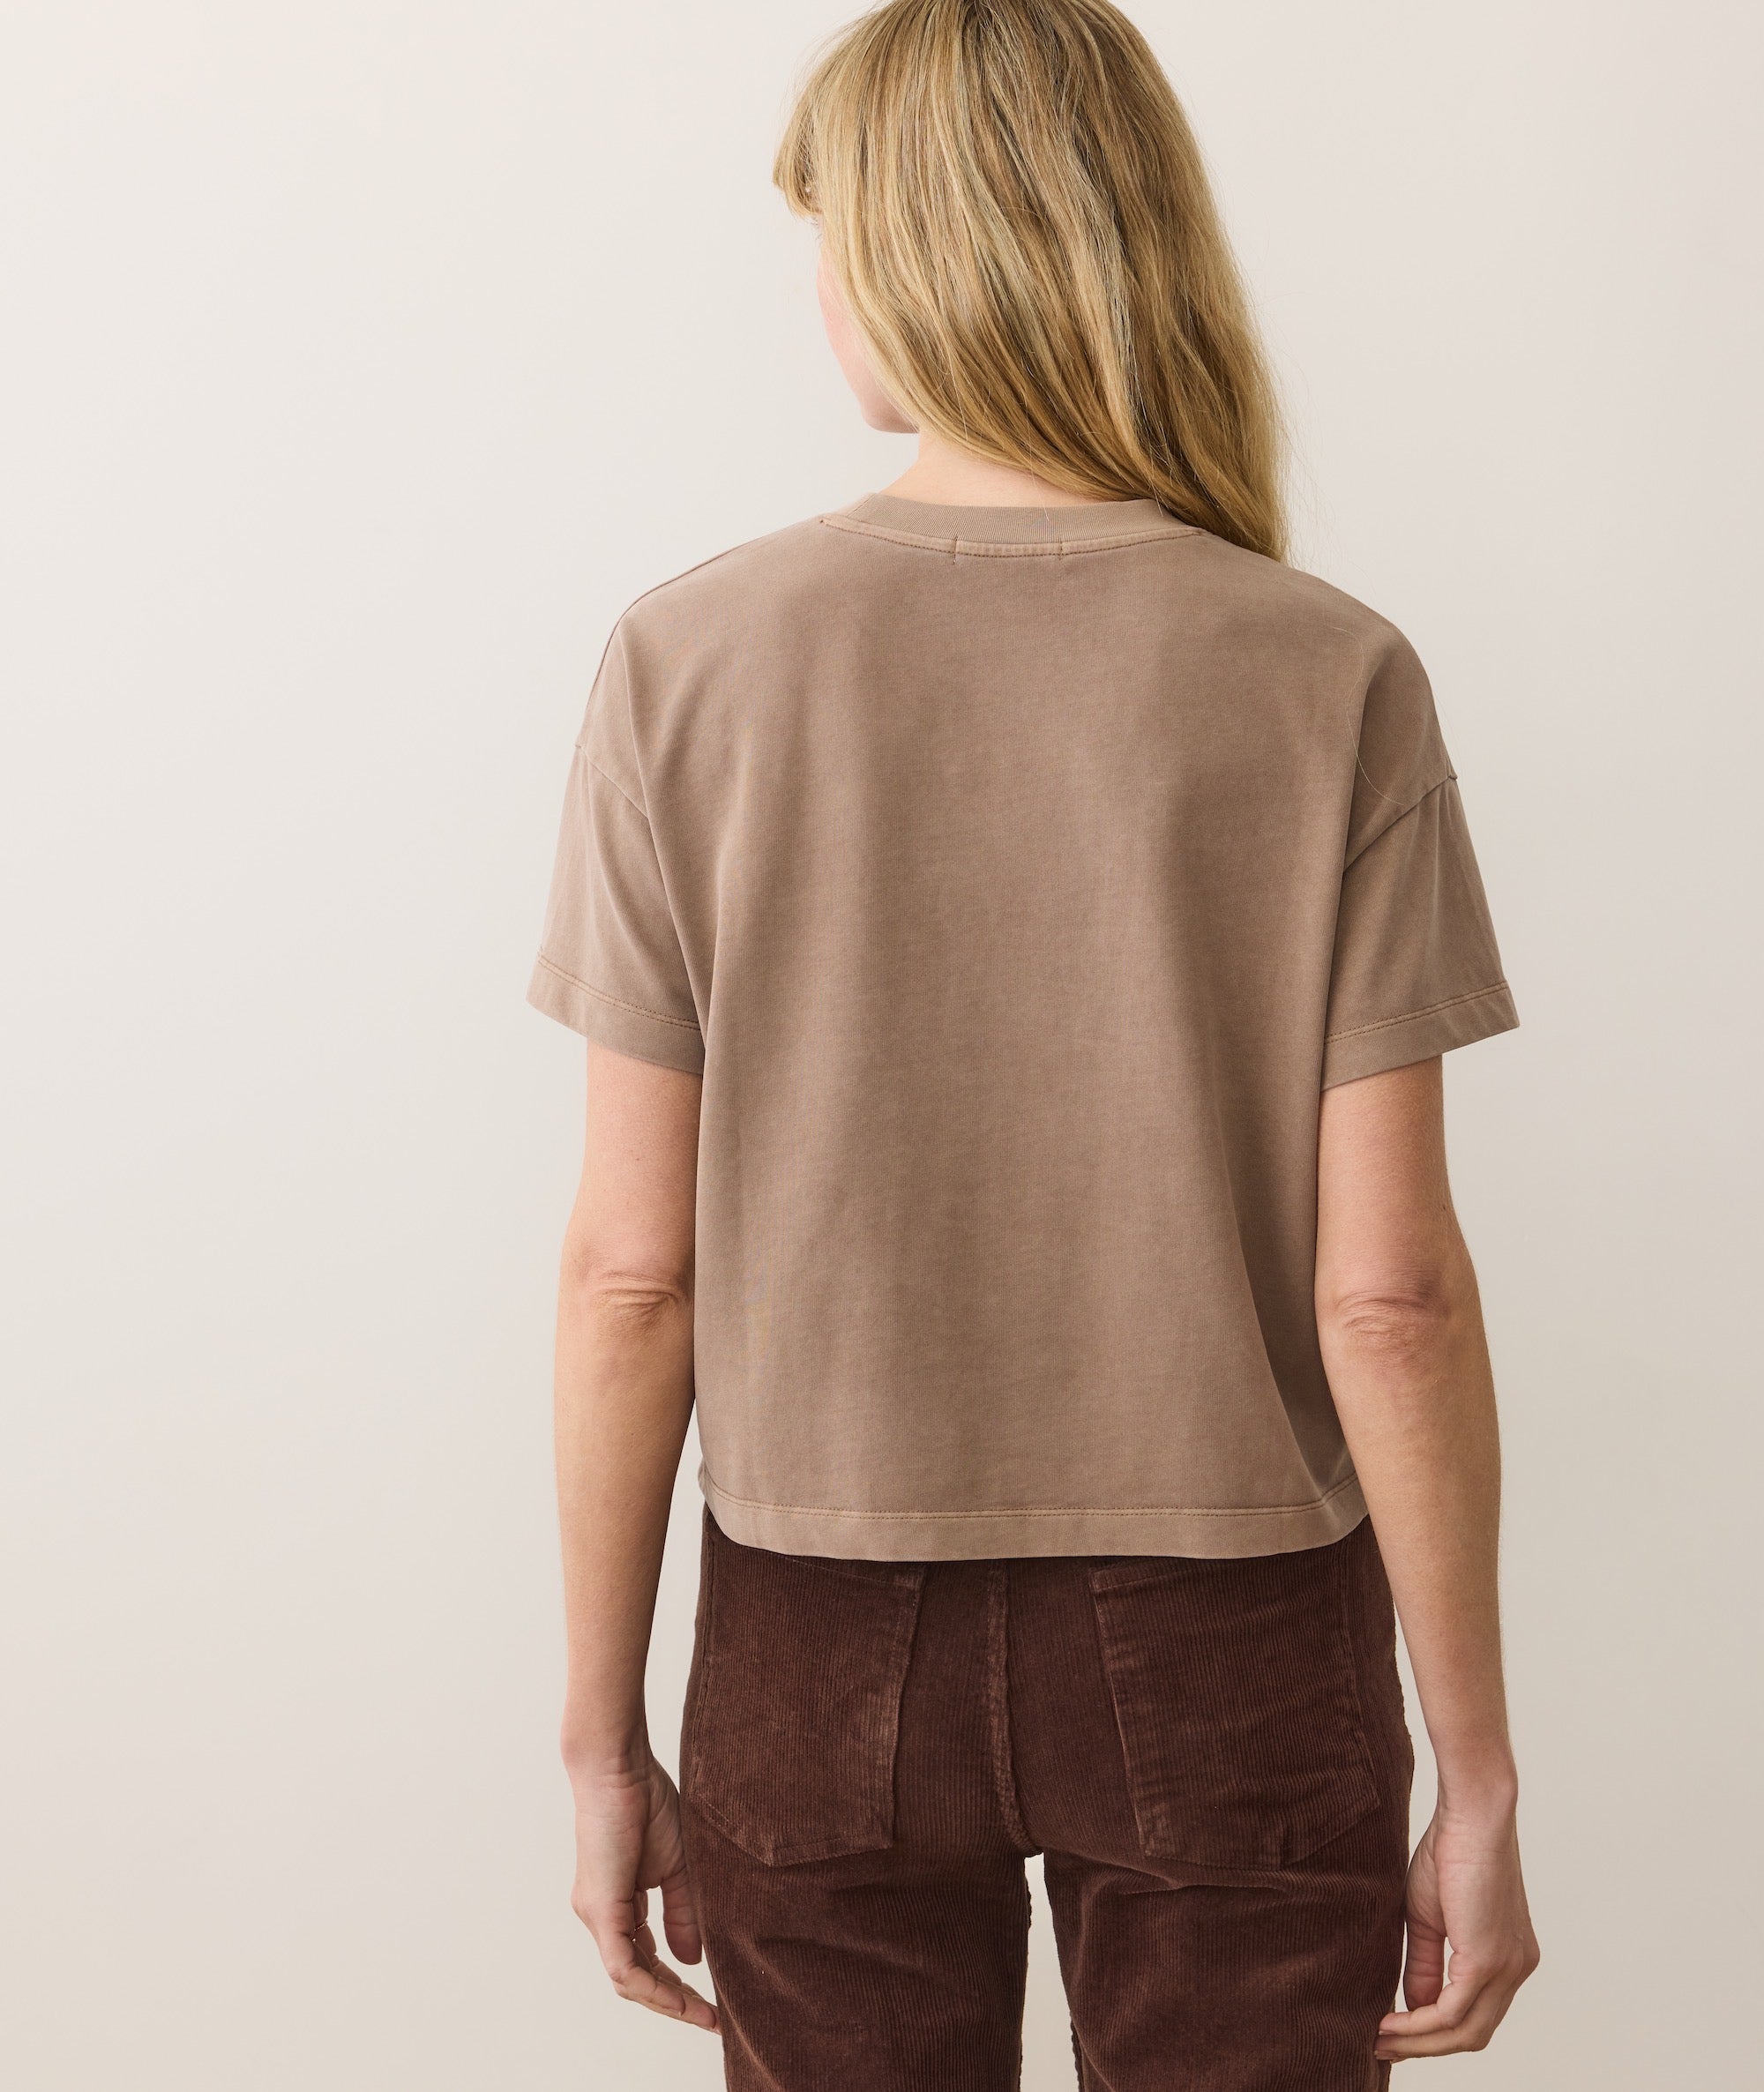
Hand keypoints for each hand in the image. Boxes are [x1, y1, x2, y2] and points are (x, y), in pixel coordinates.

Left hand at [569, 1756, 718, 2033]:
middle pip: (636, 1977)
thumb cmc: (645, 1801)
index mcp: (620, 1902)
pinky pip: (623, 1966)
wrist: (619, 1766)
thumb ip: (682, 1912)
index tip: (710, 2002)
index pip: (646, 1958)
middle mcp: (602, 1916)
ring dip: (666, 2001)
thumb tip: (691, 1960)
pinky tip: (681, 1995)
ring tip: (701, 2014)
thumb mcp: (676, 1865)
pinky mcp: (600, 1910)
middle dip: (674, 2001)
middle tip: (709, 2018)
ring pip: (628, 1979)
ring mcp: (597, 1915)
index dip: (677, 1984)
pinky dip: (652, 1985)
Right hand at [1376, 1798, 1538, 2061]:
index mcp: (1507, 1956)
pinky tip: (1390, 2023)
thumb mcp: (1430, 1916)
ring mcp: (1507, 1968)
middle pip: (1473, 2033)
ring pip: (1466, 2031)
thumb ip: (1426, 1964)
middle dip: (1426, 2047)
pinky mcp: (1489, 1961)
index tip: (1391, 2032)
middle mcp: (1515, 1969)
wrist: (1471, 1813)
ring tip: (1380, 2039)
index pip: (1474, 2013)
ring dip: (1420, 2042)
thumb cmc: (1450, 1848)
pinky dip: (1420, 2025)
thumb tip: (1413, 2007)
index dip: (1433, 2031)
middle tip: (1383, 2047)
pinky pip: (1453, 2012)